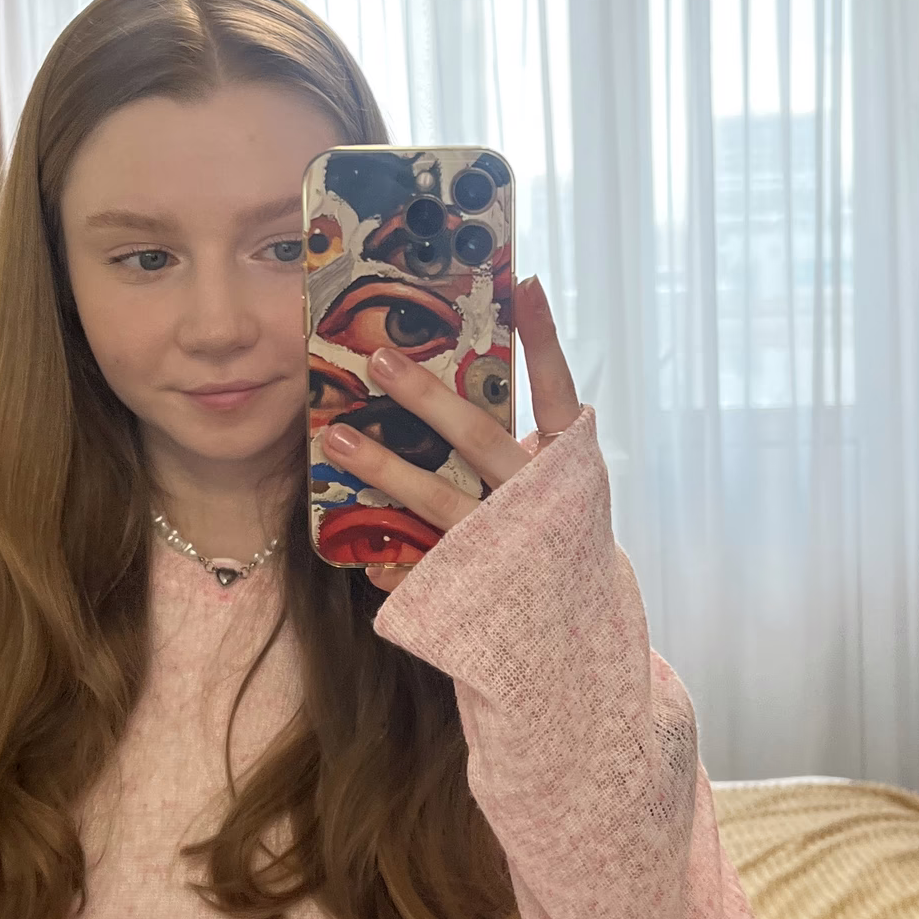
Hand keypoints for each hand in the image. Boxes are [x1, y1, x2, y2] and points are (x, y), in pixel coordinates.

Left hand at [322, 276, 580, 592]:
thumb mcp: (560, 484)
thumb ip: (526, 435)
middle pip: (479, 439)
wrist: (579, 631)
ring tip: (338, 439)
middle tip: (377, 361)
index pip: (557, 394)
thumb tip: (471, 373)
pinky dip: (399, 565)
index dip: (544, 343)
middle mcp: (536, 502)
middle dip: (426, 399)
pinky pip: (427, 575)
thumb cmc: (556, 536)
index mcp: (566, 468)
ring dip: (387, 469)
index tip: (523, 286)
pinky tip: (366, 559)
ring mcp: (504, 548)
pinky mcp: (476, 592)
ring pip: (439, 502)